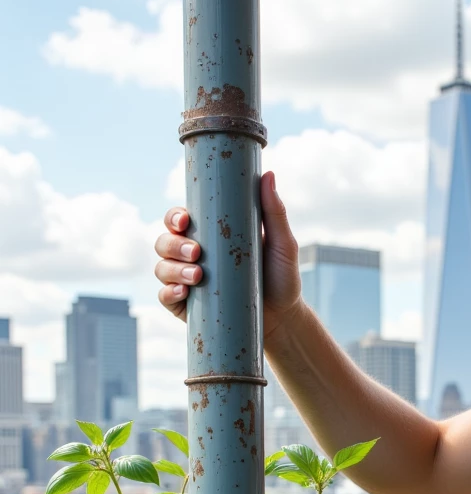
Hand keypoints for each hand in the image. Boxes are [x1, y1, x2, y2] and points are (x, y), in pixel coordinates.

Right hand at [153, 170, 302, 343]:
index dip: (174, 217)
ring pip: (162, 268)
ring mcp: (188, 282)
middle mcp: (192, 257)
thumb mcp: (282, 244)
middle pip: (165, 242)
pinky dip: (169, 293)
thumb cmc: (282, 277)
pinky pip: (165, 298)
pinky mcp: (188, 307)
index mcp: (209, 236)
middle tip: (196, 253)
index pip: (179, 220)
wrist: (284, 318)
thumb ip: (274, 212)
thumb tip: (268, 174)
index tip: (185, 221)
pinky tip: (182, 293)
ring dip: (172, 269)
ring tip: (197, 276)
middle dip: (173, 245)